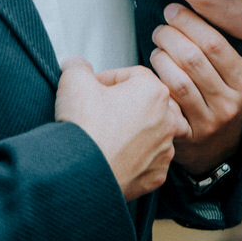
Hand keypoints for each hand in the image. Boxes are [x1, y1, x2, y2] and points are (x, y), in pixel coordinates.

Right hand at [55, 58, 187, 201]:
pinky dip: (136, 158)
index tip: (95, 89)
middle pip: (148, 103)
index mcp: (153, 92)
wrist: (81, 173)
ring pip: (153, 133)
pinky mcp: (157, 175)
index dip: (109, 79)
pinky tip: (117, 156)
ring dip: (135, 131)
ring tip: (109, 134)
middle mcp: (167, 120)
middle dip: (128, 104)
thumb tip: (76, 65)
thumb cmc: (84, 129)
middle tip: (104, 110)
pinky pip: (150, 160)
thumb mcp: (74, 81)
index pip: (133, 75)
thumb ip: (78, 66)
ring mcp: (164, 150)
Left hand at [150, 4, 241, 176]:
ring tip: (157, 50)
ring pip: (177, 81)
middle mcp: (230, 103)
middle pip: (193, 59)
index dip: (188, 22)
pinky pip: (167, 104)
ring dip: (160, 58)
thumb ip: (216, 49)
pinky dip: (155, 84)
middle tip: (160, 30)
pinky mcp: (188, 137)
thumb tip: (185, 11)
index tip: (172, 11)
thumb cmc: (221, 100)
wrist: (218, 149)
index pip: (214, 43)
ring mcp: (209, 122)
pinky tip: (152, 75)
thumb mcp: (232, 77)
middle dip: (170, 37)